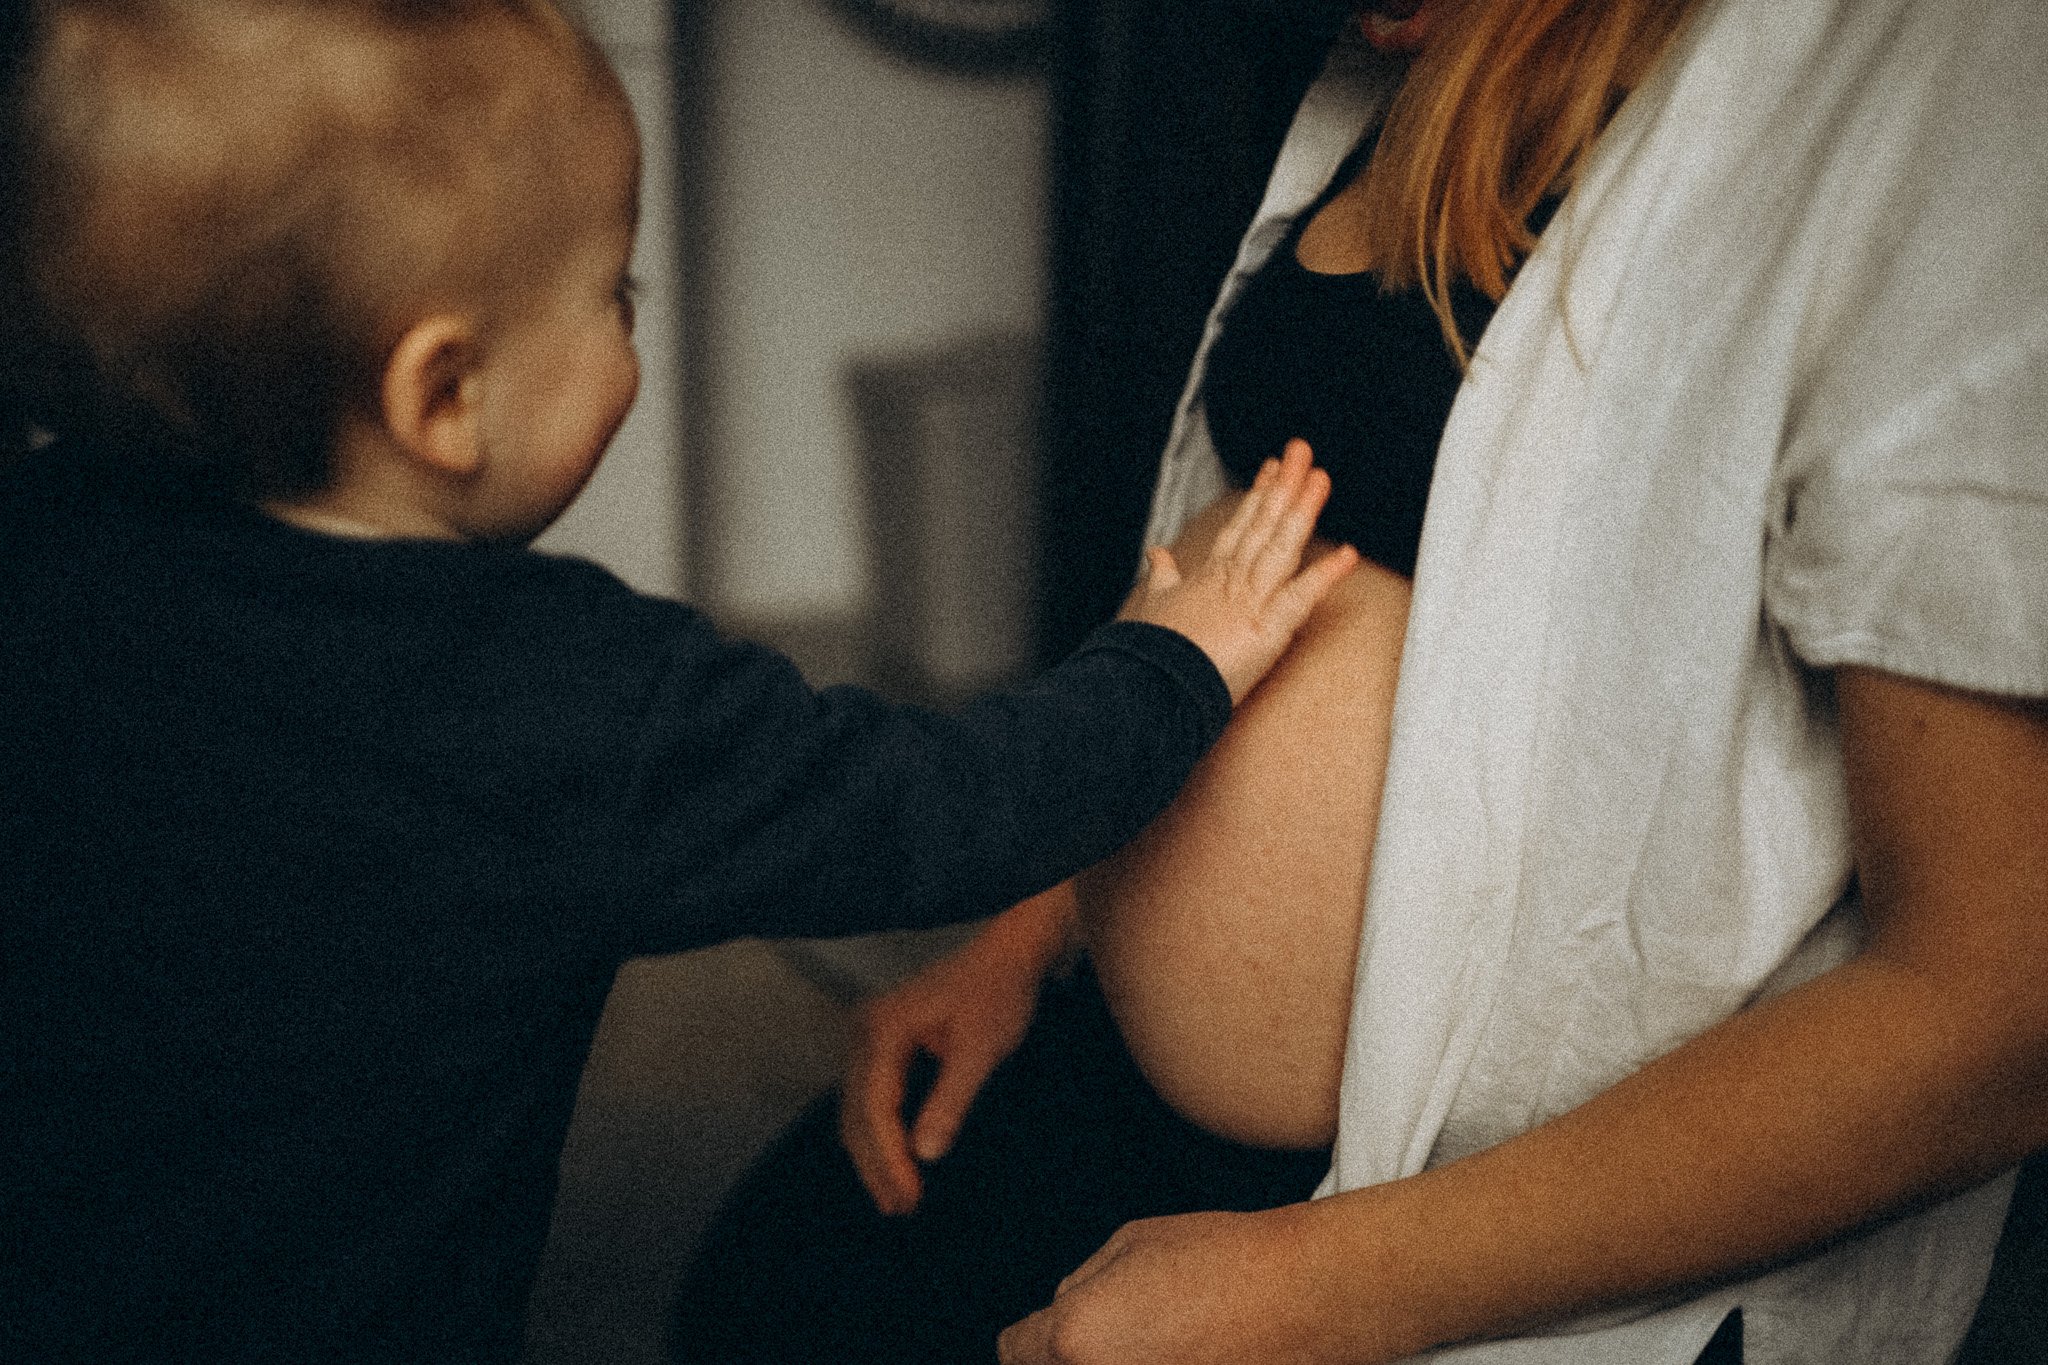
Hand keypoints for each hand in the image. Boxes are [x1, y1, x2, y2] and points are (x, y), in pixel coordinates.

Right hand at [839, 884, 1076, 1215]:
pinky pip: (871, 1097)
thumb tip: (926, 1154)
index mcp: (883, 1027)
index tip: (908, 1195)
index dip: (888, 1157)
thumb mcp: (982, 1048)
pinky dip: (880, 1133)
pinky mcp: (882, 1043)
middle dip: (876, 1164)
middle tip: (900, 1208)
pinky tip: (895, 1162)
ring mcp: (869, 1035)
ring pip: (858, 1109)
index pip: (875, 1107)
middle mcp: (865, 1029)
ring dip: (875, 1154)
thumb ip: (952, 1099)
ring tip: (896, 1199)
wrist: (1009, 954)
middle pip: (857, 1112)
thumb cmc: (999, 992)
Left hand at [997, 1203, 1371, 1364]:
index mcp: (1074, 1338)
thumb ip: (1079, 1286)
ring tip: (1156, 1348)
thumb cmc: (1226, 1261)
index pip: (1015, 1352)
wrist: (1311, 1298)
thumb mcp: (1132, 1243)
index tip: (1057, 1333)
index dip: (1035, 1337)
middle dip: (1070, 1360)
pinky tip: (1185, 1358)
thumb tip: (1059, 1317)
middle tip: (1112, 1341)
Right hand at [1119, 438, 1357, 703]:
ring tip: (1319, 478)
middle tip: (1302, 451)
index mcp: (1210, 578)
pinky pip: (1299, 599)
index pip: (1240, 527)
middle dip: (1284, 487)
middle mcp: (1231, 582)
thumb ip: (1162, 577)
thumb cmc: (1151, 655)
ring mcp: (1250, 604)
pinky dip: (1324, 578)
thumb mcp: (1154, 607)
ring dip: (1302, 512)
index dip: (1260, 496)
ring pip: (1280, 548)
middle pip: (1262, 526)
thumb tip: (1156, 552)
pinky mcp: (1265, 632)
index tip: (1275, 467)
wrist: (1147, 688)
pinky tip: (1347, 555)